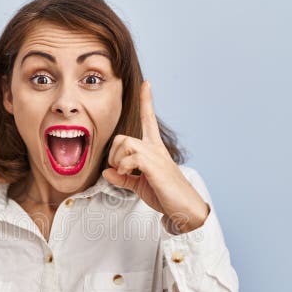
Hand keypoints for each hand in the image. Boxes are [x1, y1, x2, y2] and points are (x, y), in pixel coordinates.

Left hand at [102, 81, 209, 232]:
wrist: (184, 208)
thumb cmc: (165, 195)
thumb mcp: (139, 185)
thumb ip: (123, 178)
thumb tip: (106, 172)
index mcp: (153, 149)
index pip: (149, 120)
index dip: (147, 101)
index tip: (147, 83)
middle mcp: (155, 148)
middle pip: (123, 137)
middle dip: (113, 153)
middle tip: (118, 170)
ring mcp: (155, 156)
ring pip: (125, 143)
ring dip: (117, 160)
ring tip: (123, 174)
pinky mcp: (154, 166)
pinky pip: (131, 157)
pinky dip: (122, 167)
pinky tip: (125, 175)